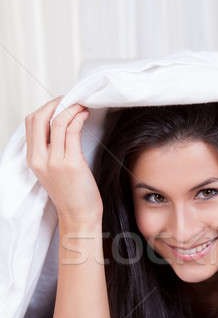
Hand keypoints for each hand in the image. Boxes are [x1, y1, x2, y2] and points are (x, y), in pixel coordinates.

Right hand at [25, 96, 103, 224]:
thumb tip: (61, 125)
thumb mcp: (53, 170)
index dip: (46, 108)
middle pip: (40, 117)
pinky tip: (85, 116)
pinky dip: (79, 118)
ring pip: (58, 122)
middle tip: (71, 100)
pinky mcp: (71, 164)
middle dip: (57, 103)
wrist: (78, 217)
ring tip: (82, 106)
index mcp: (33, 159)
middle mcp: (40, 159)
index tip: (60, 103)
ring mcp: (54, 161)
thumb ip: (52, 150)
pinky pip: (72, 131)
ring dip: (72, 108)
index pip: (31, 122)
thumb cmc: (72, 195)